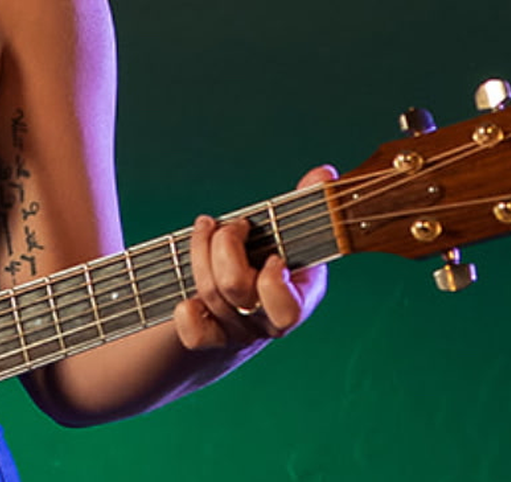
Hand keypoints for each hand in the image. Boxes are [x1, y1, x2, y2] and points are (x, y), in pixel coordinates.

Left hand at [173, 164, 334, 349]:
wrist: (251, 301)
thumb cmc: (274, 256)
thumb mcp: (292, 233)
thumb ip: (307, 204)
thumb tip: (323, 173)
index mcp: (300, 298)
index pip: (288, 310)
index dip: (272, 283)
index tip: (271, 255)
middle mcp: (269, 320)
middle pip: (236, 290)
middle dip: (224, 246)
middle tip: (231, 225)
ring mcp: (239, 331)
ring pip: (211, 294)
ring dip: (201, 251)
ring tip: (206, 226)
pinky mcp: (211, 337)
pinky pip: (194, 335)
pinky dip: (187, 312)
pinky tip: (190, 290)